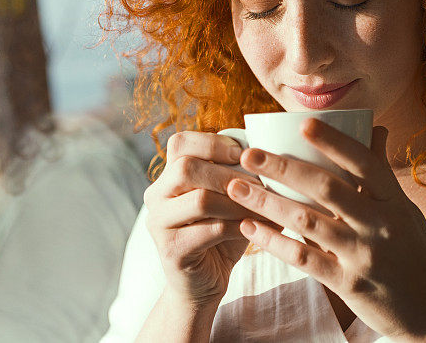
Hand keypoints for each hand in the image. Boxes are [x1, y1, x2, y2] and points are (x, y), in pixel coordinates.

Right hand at [143, 130, 284, 306]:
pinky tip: (259, 228)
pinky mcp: (171, 250)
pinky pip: (211, 230)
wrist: (204, 283)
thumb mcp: (227, 197)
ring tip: (266, 207)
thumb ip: (236, 173)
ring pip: (200, 199)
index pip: (180, 143)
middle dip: (229, 174)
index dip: (213, 143)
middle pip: (186, 168)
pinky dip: (240, 226)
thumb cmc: (222, 233)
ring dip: (239, 202)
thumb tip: (269, 150)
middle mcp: (156, 196)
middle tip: (259, 183)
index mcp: (167, 176)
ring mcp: (159, 223)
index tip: (244, 153)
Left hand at [224, 119, 425, 340]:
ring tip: (236, 187)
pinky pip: (304, 259)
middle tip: (249, 154)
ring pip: (307, 222)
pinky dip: (274, 242)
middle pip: (327, 188)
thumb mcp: (405, 210)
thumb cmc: (414, 254)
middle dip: (283, 167)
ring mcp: (363, 255)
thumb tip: (375, 128)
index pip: (364, 162)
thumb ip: (383, 172)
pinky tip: (250, 229)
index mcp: (394, 202)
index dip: (335, 141)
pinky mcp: (349, 284)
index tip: (302, 122)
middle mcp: (380, 225)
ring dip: (267, 202)